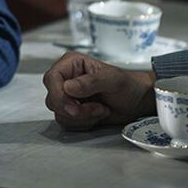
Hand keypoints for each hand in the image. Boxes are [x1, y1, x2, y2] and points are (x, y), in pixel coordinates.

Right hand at [42, 52, 156, 130]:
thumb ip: (90, 81)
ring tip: (101, 109)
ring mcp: (68, 96)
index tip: (74, 107)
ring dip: (82, 117)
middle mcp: (66, 79)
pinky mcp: (72, 111)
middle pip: (52, 99)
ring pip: (59, 113)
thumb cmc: (127, 85)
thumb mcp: (112, 79)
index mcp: (71, 64)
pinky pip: (67, 122)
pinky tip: (97, 115)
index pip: (51, 78)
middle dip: (74, 109)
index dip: (58, 95)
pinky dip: (83, 123)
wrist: (136, 102)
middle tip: (96, 109)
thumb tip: (68, 87)